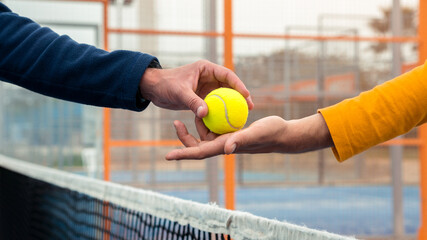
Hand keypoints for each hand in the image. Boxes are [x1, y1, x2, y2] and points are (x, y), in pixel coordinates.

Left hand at [139, 60, 253, 117]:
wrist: (153, 89)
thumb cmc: (165, 85)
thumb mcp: (179, 92)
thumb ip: (192, 102)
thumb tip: (205, 113)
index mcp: (206, 69)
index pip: (227, 75)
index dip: (239, 85)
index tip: (246, 96)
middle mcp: (209, 77)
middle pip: (230, 86)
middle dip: (240, 96)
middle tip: (250, 108)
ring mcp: (206, 88)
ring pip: (224, 97)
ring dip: (232, 106)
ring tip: (243, 117)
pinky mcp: (202, 98)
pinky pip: (215, 105)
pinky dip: (221, 112)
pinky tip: (228, 122)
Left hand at [165, 114, 332, 159]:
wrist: (282, 133)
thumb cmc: (271, 133)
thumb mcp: (255, 134)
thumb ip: (241, 140)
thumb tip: (226, 149)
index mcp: (224, 147)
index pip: (199, 152)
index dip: (183, 154)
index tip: (167, 156)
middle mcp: (223, 144)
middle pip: (197, 144)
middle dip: (183, 138)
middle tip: (175, 122)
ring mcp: (227, 138)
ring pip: (204, 134)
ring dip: (194, 125)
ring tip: (189, 110)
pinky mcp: (232, 131)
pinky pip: (215, 126)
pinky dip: (208, 119)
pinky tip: (206, 107)